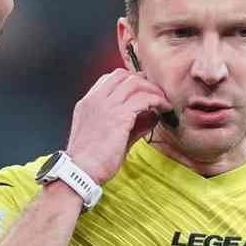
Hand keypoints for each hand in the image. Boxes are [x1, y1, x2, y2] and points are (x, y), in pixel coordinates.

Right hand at [67, 69, 170, 183]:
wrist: (81, 170)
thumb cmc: (92, 159)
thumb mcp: (108, 135)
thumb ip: (129, 123)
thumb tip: (152, 116)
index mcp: (88, 102)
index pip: (109, 78)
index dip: (129, 80)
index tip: (143, 90)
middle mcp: (96, 99)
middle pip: (123, 76)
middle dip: (143, 81)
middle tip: (156, 93)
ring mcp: (107, 105)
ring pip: (135, 83)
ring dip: (152, 90)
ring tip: (163, 101)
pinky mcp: (119, 116)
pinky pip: (143, 98)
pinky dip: (157, 100)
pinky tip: (164, 108)